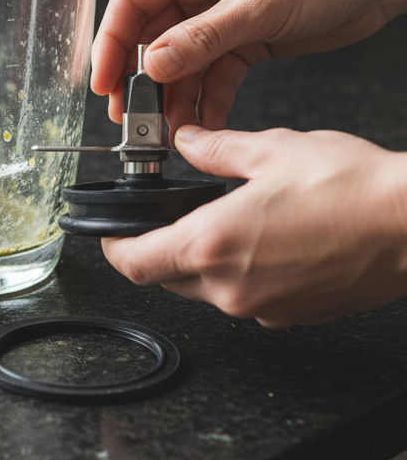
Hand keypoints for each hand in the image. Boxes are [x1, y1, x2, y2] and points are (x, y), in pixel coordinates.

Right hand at [91, 0, 406, 136]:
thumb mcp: (258, 7)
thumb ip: (201, 40)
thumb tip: (155, 66)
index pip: (131, 1)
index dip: (111, 44)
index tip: (104, 82)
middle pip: (150, 36)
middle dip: (141, 80)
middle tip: (131, 116)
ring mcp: (217, 12)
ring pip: (180, 61)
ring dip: (175, 96)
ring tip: (169, 129)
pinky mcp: (240, 36)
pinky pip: (212, 72)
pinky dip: (207, 98)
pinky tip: (204, 122)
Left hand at [102, 125, 406, 327]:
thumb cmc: (352, 188)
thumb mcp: (270, 150)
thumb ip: (215, 149)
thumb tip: (188, 143)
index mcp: (212, 244)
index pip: (135, 263)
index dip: (112, 248)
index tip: (107, 235)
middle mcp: (232, 287)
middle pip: (166, 278)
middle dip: (158, 249)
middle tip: (165, 218)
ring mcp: (264, 308)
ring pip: (206, 290)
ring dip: (201, 261)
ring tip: (227, 220)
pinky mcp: (294, 315)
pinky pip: (247, 298)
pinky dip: (241, 273)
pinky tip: (265, 241)